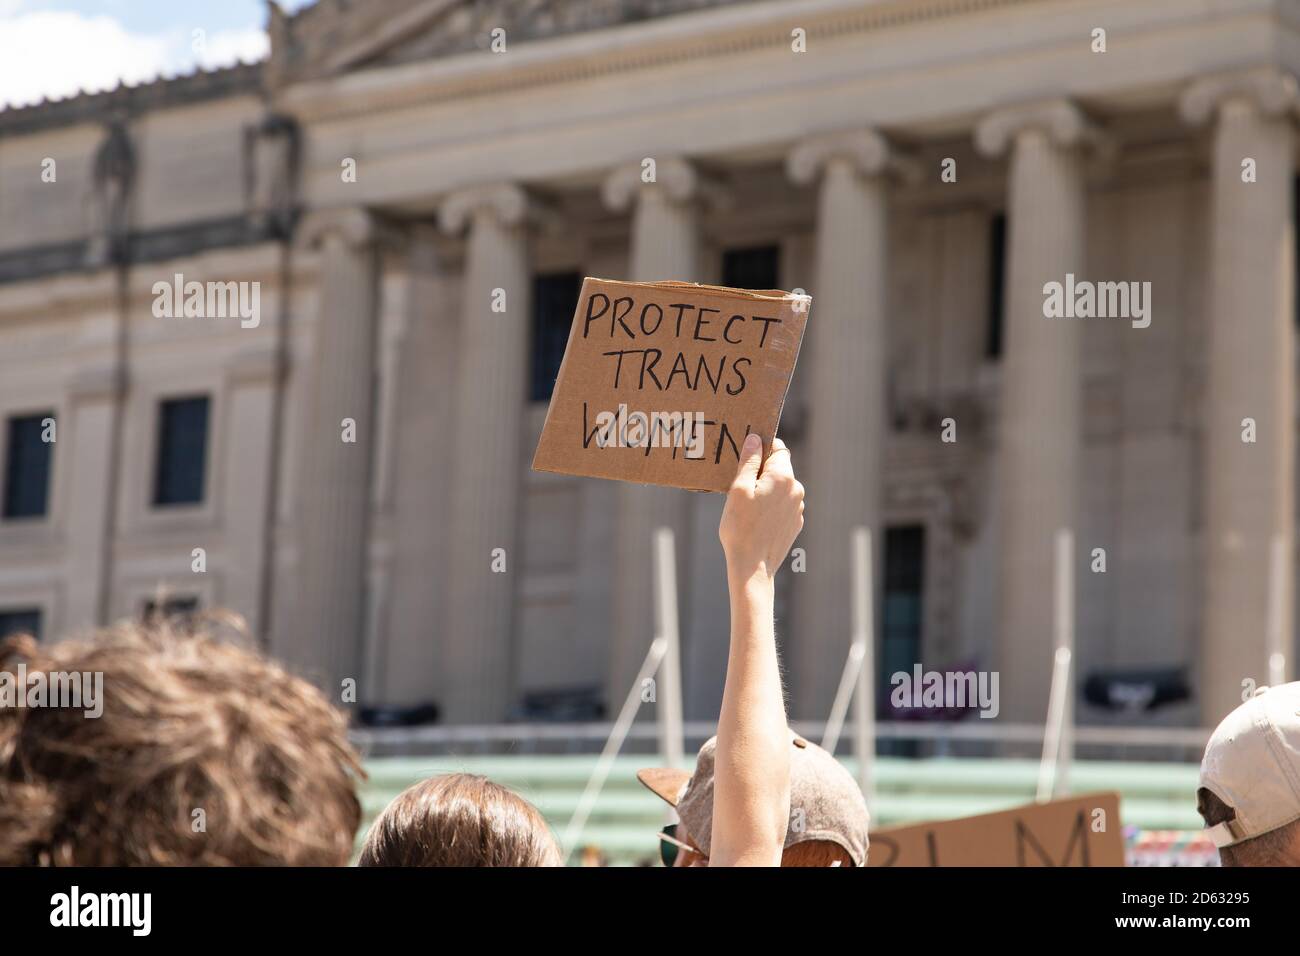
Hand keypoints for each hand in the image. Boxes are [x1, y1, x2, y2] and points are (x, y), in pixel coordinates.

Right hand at [718, 433, 804, 580]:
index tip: (746, 457)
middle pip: (779, 468)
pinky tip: (756, 520)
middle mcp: (796, 490)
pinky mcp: (795, 524)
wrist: (752, 567)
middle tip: (740, 486)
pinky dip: (771, 506)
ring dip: (766, 490)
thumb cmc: (740, 527)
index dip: (761, 449)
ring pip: (781, 488)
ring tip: (747, 507)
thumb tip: (755, 439)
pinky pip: (783, 505)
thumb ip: (748, 461)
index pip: (778, 448)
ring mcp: (798, 508)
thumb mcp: (738, 489)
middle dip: (761, 472)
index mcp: (784, 477)